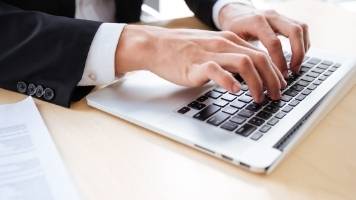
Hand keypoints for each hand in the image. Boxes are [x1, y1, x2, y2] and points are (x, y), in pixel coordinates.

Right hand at [115, 25, 286, 101]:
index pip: (261, 54)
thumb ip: (228, 58)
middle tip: (275, 96)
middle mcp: (224, 44)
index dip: (274, 72)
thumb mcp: (211, 49)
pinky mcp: (196, 65)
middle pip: (259, 59)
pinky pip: (217, 71)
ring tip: (258, 98)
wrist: (156, 46)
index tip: (278, 86)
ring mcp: (210, 53)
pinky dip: (229, 81)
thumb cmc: (182, 50)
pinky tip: (234, 91)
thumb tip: (245, 76)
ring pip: (245, 63)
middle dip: (273, 80)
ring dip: (257, 83)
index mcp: (229, 41)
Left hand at [219, 4, 309, 76]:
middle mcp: (270, 16)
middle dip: (297, 54)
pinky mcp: (285, 19)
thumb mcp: (232, 42)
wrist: (234, 14)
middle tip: (292, 72)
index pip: (274, 42)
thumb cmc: (232, 31)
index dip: (279, 61)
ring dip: (302, 49)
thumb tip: (248, 81)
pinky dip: (303, 44)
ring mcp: (279, 16)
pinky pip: (301, 29)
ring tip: (295, 66)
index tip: (279, 76)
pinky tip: (296, 57)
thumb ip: (242, 57)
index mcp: (255, 22)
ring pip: (301, 28)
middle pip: (294, 31)